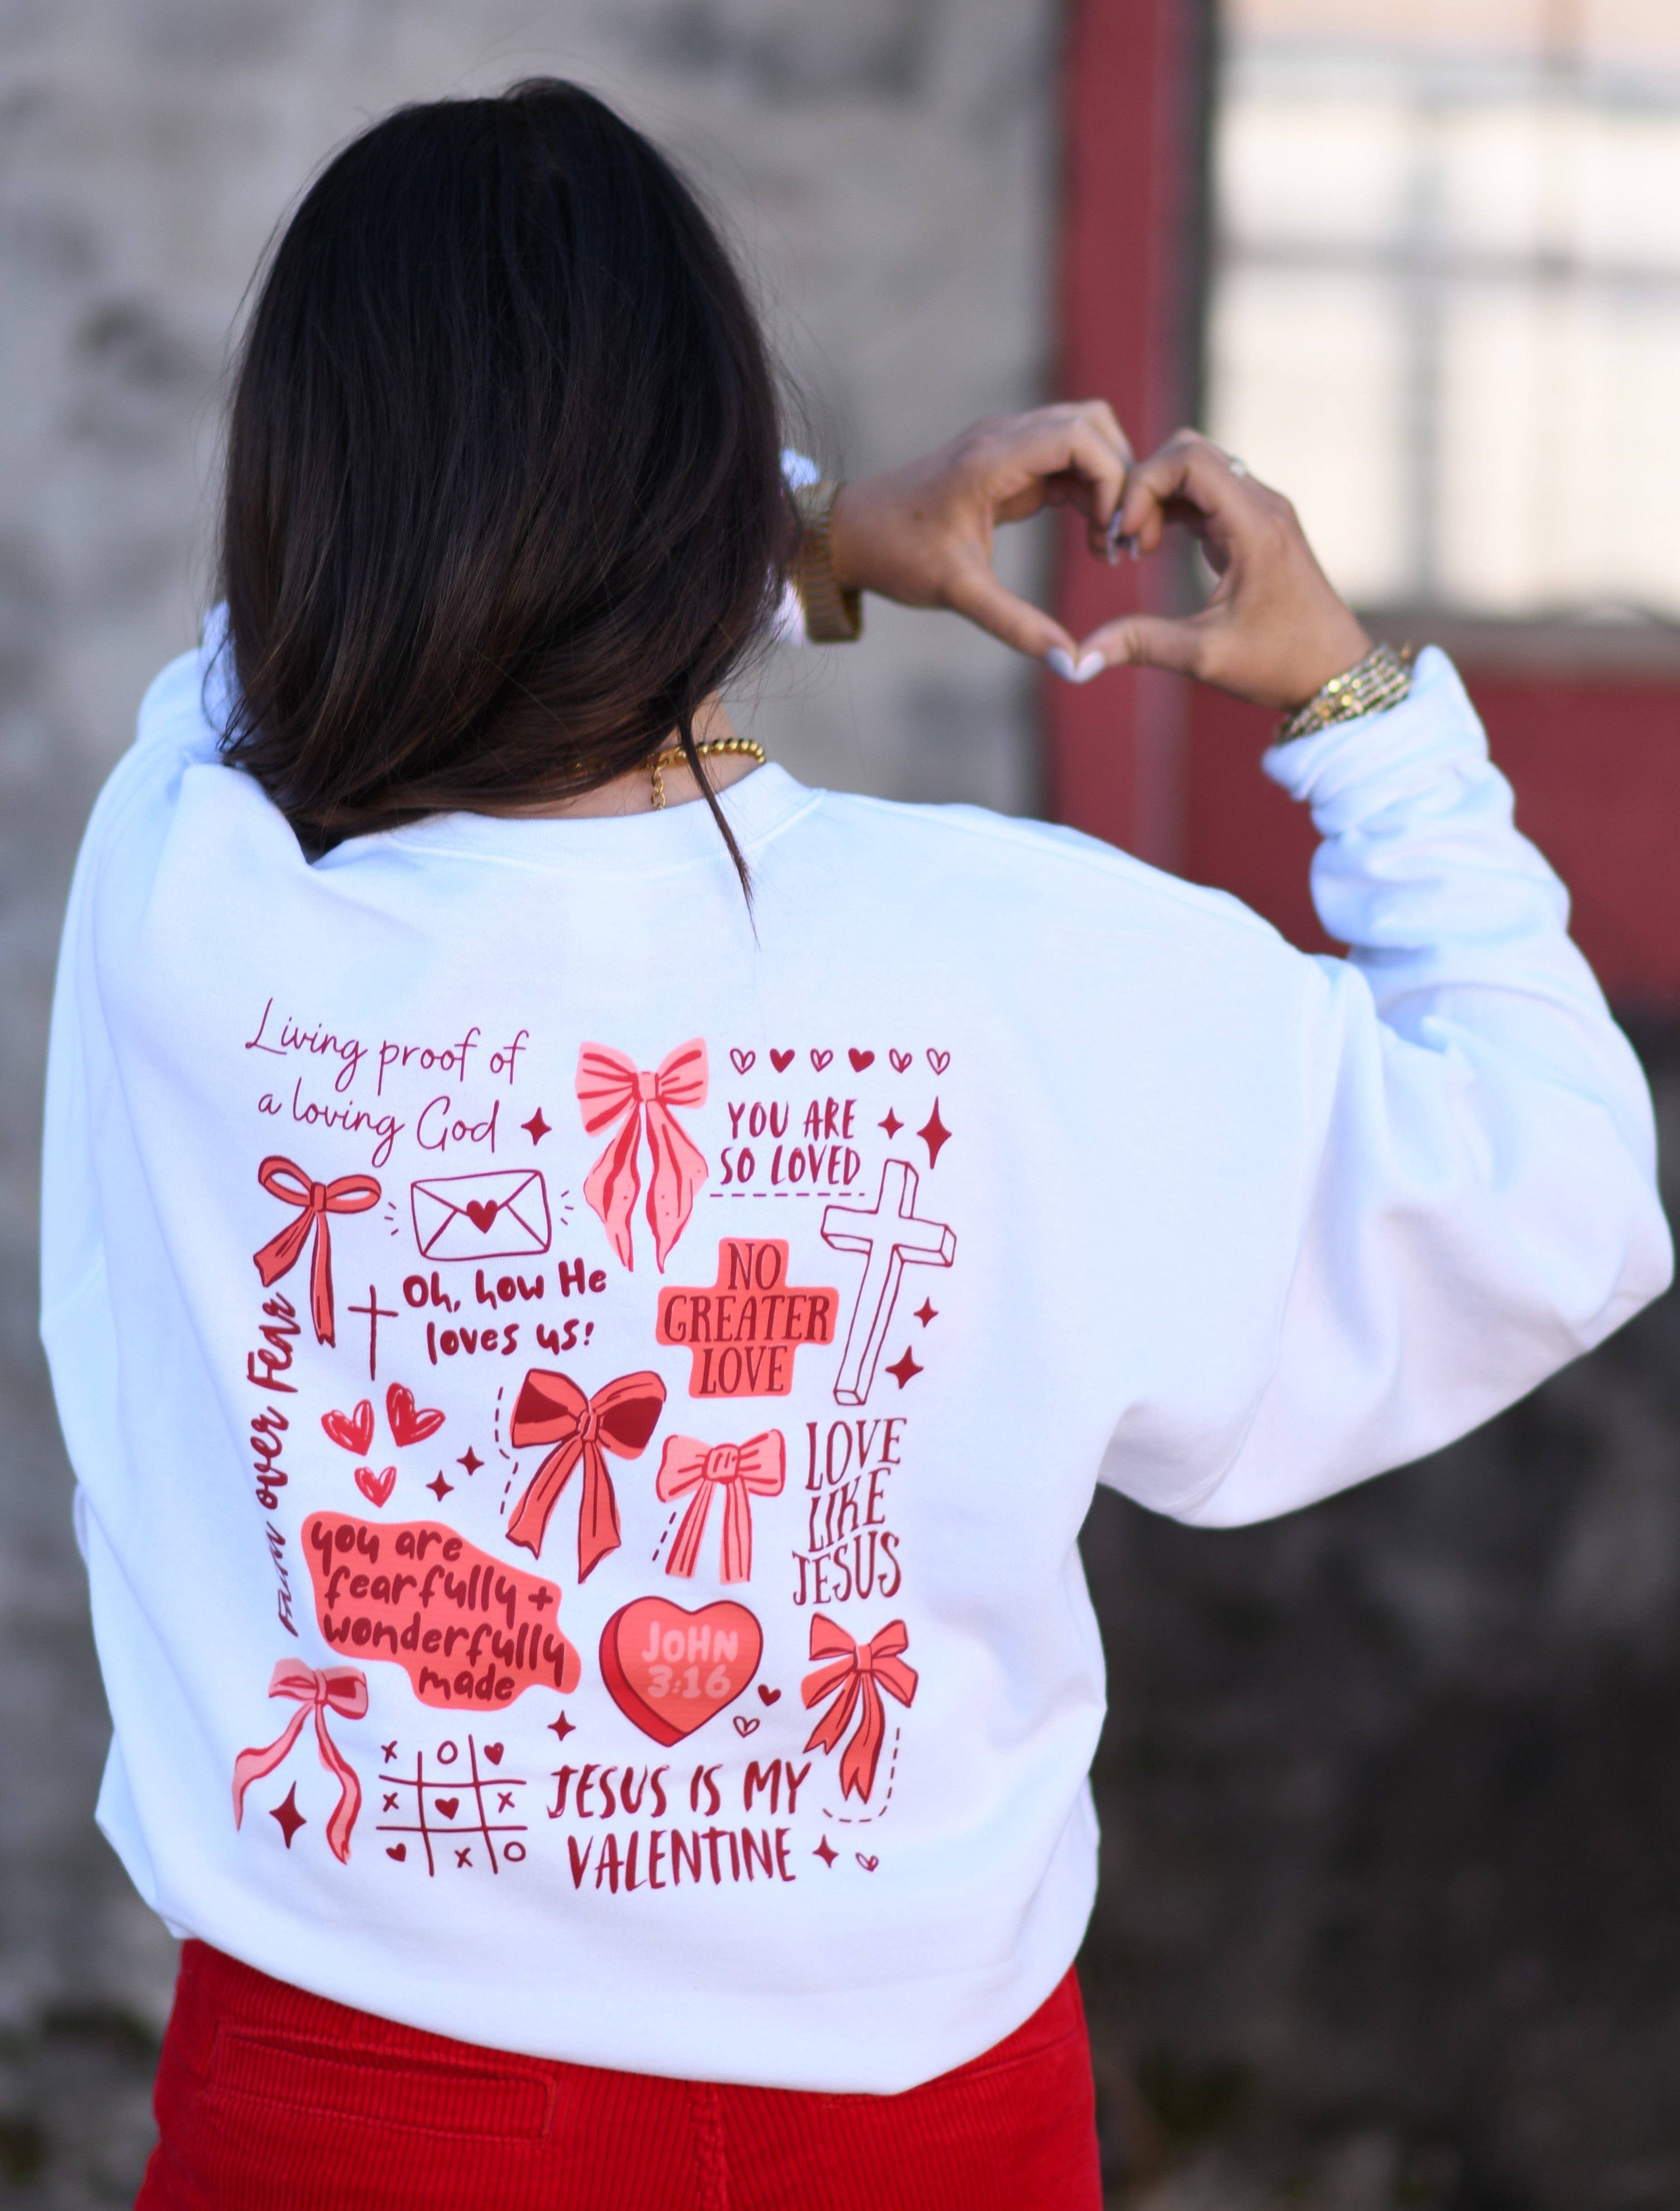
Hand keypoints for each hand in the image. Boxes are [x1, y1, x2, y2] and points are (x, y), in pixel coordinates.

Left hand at [827, 403, 1130, 664]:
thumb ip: (1017, 626)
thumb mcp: (959, 593)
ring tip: (1108, 542)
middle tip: (1122, 538)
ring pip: (1083, 436)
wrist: (851, 534)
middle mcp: (1002, 438)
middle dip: (1120, 476)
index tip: (1112, 533)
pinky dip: (1087, 491)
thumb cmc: (897, 556)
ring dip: (1106, 482)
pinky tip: (1091, 538)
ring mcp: (1004, 444)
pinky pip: (1064, 459)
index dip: (1113, 478)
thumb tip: (1071, 664)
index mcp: (991, 459)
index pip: (1080, 436)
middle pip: (1092, 424)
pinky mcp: (1006, 461)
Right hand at [1076, 430, 1370, 709]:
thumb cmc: (1280, 664)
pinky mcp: (1256, 523)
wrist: (1334, 673)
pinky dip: (1173, 508)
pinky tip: (1155, 547)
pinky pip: (1206, 492)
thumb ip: (1140, 644)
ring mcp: (1262, 510)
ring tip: (1138, 549)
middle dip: (1145, 486)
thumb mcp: (1204, 657)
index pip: (1189, 460)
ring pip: (1197, 468)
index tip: (1125, 536)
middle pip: (1189, 451)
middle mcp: (1263, 505)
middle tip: (1126, 541)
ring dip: (1158, 497)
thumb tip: (1079, 660)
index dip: (1144, 485)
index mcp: (1255, 526)